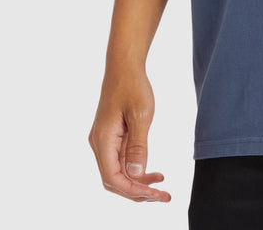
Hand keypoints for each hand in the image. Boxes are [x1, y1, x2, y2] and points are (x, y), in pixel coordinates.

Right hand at [88, 70, 170, 202]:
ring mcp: (104, 141)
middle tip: (162, 196)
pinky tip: (153, 172)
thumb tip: (137, 174)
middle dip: (136, 192)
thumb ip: (138, 146)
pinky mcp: (111, 137)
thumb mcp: (140, 115)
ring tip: (161, 187)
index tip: (155, 194)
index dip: (133, 191)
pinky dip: (136, 170)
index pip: (113, 178)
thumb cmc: (132, 86)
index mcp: (102, 141)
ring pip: (118, 172)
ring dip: (138, 182)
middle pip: (114, 181)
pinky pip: (121, 161)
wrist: (124, 65)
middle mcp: (99, 144)